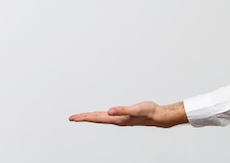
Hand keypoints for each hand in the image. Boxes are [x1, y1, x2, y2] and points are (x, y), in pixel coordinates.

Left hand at [69, 101, 187, 127]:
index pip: (97, 118)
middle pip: (96, 119)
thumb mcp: (135, 109)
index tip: (74, 118)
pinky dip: (100, 114)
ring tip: (82, 116)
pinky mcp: (123, 115)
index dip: (85, 117)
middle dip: (84, 118)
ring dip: (91, 117)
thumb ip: (122, 110)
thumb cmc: (148, 112)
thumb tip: (109, 111)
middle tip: (72, 118)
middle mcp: (116, 119)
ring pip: (101, 118)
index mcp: (117, 119)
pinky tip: (101, 114)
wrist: (157, 115)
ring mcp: (119, 118)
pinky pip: (107, 115)